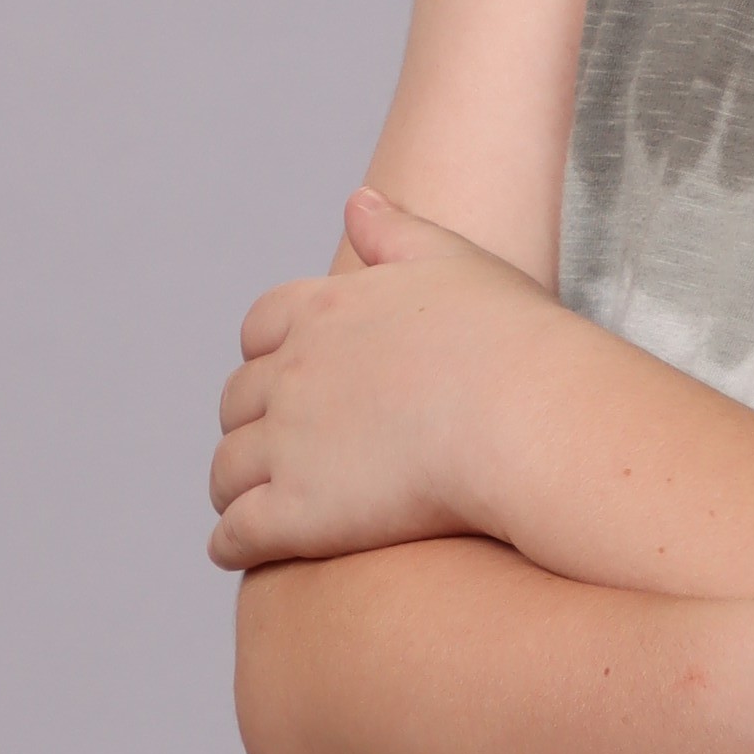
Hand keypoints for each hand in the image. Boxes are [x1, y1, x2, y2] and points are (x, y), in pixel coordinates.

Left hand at [209, 187, 544, 567]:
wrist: (526, 416)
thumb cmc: (509, 339)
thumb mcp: (453, 260)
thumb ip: (396, 231)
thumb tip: (355, 202)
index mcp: (324, 310)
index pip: (260, 329)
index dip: (265, 356)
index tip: (281, 376)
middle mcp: (292, 374)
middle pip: (237, 401)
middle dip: (246, 424)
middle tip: (270, 448)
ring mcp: (289, 446)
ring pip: (227, 470)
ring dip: (231, 487)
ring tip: (246, 505)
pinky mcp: (296, 514)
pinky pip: (236, 533)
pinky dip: (229, 542)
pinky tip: (239, 551)